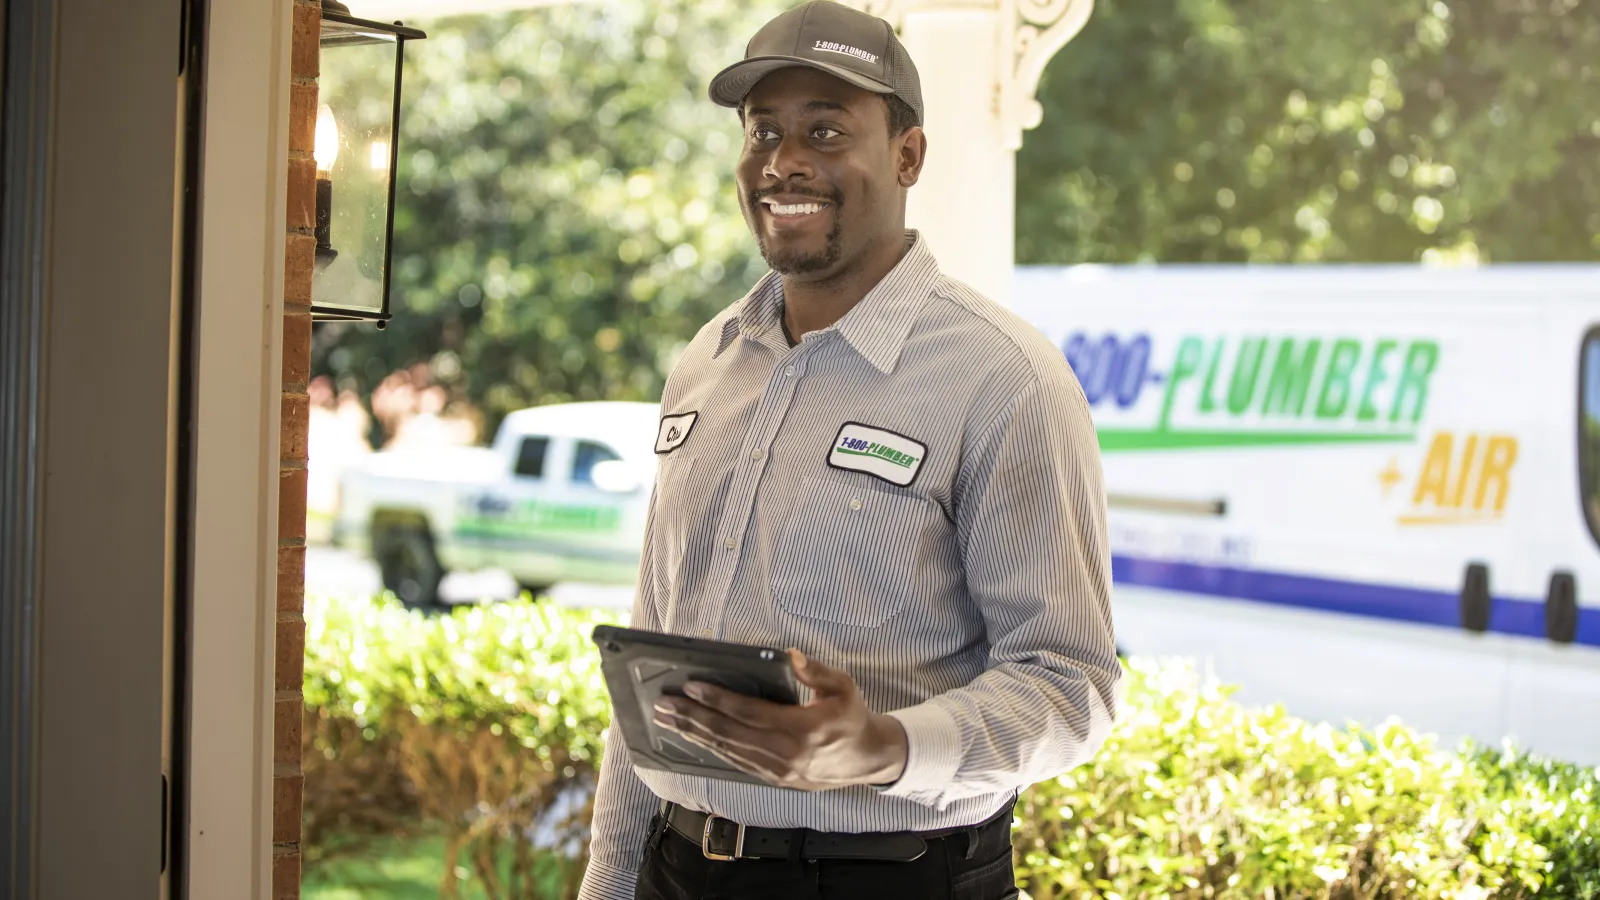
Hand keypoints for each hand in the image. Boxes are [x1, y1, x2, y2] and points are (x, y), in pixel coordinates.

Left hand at [651, 649, 908, 790]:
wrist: (868, 761)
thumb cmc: (853, 719)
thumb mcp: (844, 687)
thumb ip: (816, 672)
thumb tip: (789, 656)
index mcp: (802, 730)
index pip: (749, 713)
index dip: (718, 700)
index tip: (692, 686)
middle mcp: (785, 754)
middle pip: (728, 734)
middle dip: (692, 718)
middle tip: (663, 704)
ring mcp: (776, 771)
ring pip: (726, 751)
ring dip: (694, 734)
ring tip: (668, 720)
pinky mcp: (774, 779)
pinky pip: (735, 762)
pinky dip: (711, 748)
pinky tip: (694, 737)